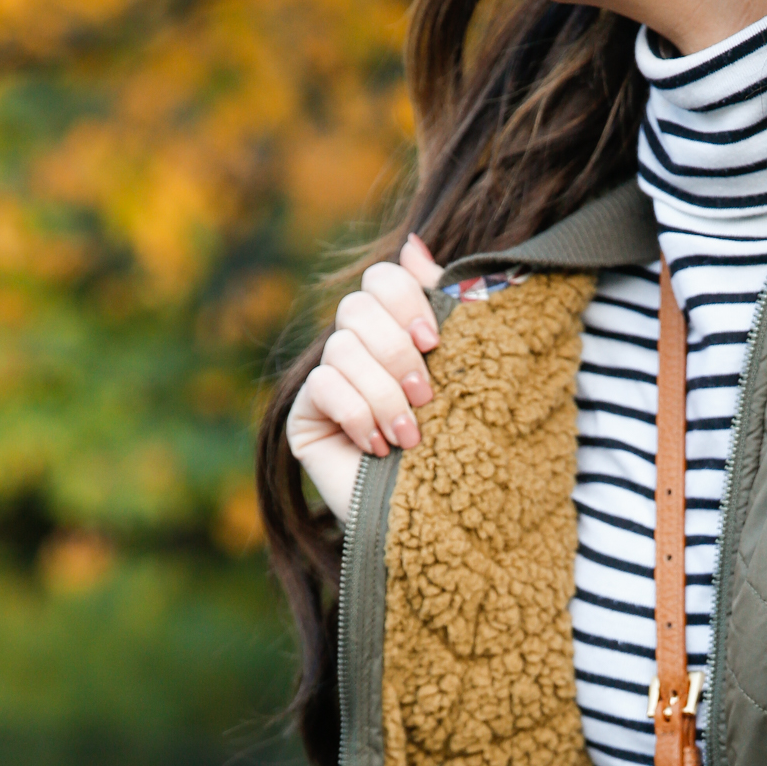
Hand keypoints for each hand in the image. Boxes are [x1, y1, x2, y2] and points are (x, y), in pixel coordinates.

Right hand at [286, 234, 443, 520]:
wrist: (443, 521)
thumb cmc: (460, 447)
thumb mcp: (463, 370)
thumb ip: (444, 308)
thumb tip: (415, 244)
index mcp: (395, 331)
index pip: (382, 279)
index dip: (405, 300)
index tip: (436, 342)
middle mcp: (356, 351)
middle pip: (357, 307)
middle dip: (398, 353)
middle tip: (426, 398)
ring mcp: (326, 384)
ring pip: (342, 348)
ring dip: (385, 394)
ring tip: (411, 436)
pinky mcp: (303, 418)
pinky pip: (323, 385)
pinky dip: (358, 415)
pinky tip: (379, 448)